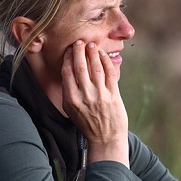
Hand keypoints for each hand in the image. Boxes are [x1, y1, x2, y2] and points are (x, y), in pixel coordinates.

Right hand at [61, 40, 129, 166]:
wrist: (105, 139)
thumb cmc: (87, 124)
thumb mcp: (71, 110)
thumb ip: (69, 92)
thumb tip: (68, 71)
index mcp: (71, 99)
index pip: (67, 73)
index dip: (68, 58)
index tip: (69, 50)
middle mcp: (84, 96)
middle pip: (80, 67)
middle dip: (79, 51)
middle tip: (79, 42)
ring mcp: (100, 95)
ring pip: (95, 68)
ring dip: (92, 54)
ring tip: (90, 45)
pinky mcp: (113, 95)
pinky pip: (109, 74)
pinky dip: (106, 62)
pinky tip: (103, 55)